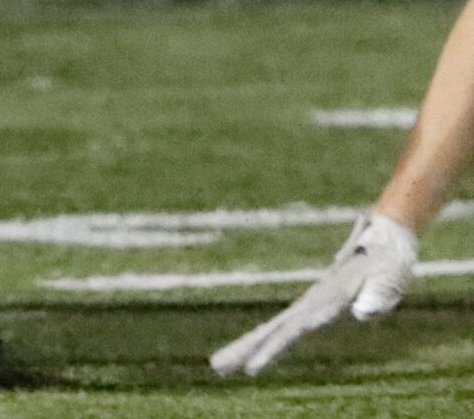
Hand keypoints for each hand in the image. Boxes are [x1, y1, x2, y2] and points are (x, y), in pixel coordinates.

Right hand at [210, 212, 417, 375]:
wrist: (384, 238)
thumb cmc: (389, 261)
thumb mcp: (388, 278)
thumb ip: (377, 296)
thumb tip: (361, 315)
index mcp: (325, 300)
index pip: (291, 330)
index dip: (271, 349)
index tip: (250, 368)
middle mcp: (312, 303)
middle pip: (272, 330)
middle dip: (245, 348)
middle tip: (216, 367)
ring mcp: (313, 305)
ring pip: (277, 329)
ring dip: (251, 345)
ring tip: (224, 363)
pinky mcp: (320, 307)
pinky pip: (289, 328)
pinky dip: (270, 341)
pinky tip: (259, 349)